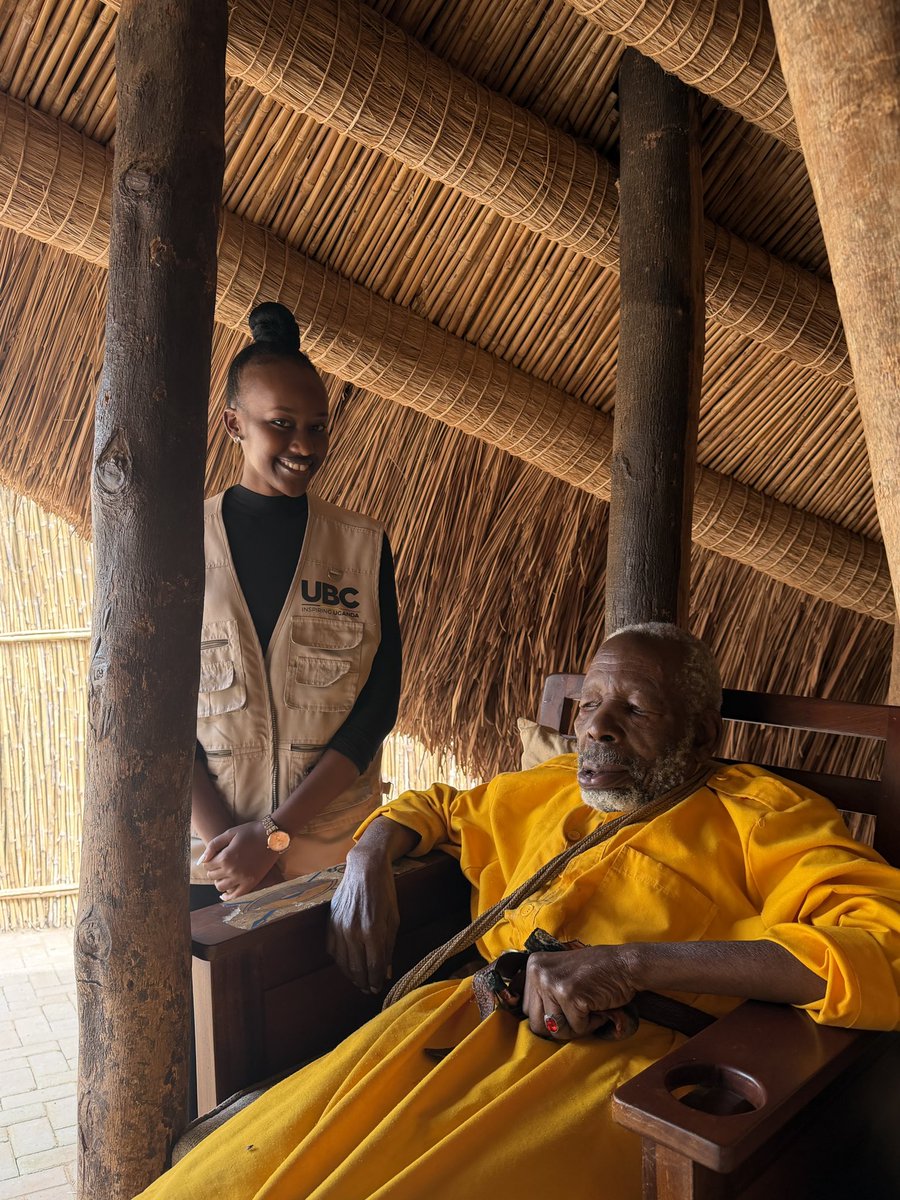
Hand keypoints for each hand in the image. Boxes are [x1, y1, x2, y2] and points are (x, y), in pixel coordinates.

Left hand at [200, 821, 279, 900]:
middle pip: (212, 877)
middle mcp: (232, 870)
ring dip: (219, 881)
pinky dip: (228, 896)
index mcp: (225, 857)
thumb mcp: (229, 833)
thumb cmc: (250, 832)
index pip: (207, 866)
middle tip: (220, 864)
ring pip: (221, 887)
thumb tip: (202, 860)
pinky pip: (236, 896)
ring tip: (224, 874)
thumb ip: (213, 846)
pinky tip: (225, 893)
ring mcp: (242, 878)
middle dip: (213, 870)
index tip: (215, 857)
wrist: (273, 836)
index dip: (209, 861)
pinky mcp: (251, 883)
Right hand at [326, 848, 398, 993]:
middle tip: (369, 989)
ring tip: (359, 981)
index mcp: (373, 931)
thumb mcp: (394, 919)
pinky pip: (332, 950)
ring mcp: (339, 927)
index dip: (377, 981)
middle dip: (364, 983)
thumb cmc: (385, 893)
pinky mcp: (330, 922)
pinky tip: (347, 963)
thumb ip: (389, 947)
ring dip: (351, 975)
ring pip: (343, 963)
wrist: (365, 869)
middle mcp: (353, 932)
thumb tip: (387, 973)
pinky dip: (339, 961)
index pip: (374, 967)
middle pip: (357, 969)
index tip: (378, 988)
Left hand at [522, 945, 638, 1040]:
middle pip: (537, 1025)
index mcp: (533, 966)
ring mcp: (552, 982)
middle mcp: (537, 972)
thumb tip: (532, 1025)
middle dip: (562, 1025)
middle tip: (580, 1011)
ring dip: (577, 1026)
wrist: (625, 965)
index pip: (528, 1011)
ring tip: (590, 1006)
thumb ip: (544, 993)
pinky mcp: (569, 994)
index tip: (569, 1006)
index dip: (552, 1016)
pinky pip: (577, 1028)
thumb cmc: (596, 974)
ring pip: (556, 1030)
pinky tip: (598, 1004)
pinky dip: (592, 1023)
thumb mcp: (561, 975)